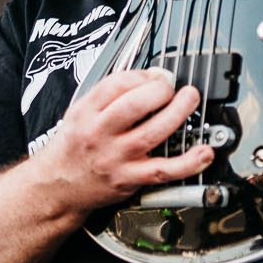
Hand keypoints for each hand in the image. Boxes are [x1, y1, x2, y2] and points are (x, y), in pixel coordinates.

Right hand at [45, 69, 212, 211]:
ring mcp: (116, 158)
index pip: (118, 84)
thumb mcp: (79, 112)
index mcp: (86, 112)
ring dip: (178, 113)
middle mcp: (100, 134)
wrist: (58, 187)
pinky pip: (163, 170)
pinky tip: (204, 152)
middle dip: (160, 89)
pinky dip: (188, 163)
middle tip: (171, 86)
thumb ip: (110, 95)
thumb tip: (149, 78)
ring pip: (153, 133)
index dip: (143, 75)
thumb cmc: (72, 148)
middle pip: (135, 105)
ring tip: (190, 99)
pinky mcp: (130, 179)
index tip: (155, 76)